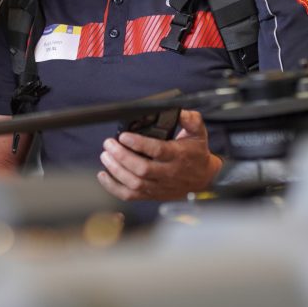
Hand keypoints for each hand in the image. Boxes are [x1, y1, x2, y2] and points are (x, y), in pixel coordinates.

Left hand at [97, 109, 220, 200]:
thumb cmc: (196, 154)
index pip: (157, 151)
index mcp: (178, 156)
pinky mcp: (151, 194)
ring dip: (116, 170)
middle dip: (121, 156)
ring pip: (134, 183)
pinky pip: (130, 195)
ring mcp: (159, 186)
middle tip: (109, 144)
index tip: (124, 136)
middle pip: (142, 169)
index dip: (139, 144)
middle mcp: (168, 173)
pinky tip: (103, 175)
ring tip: (105, 155)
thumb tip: (180, 111)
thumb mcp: (198, 133)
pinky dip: (113, 187)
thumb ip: (191, 120)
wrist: (204, 178)